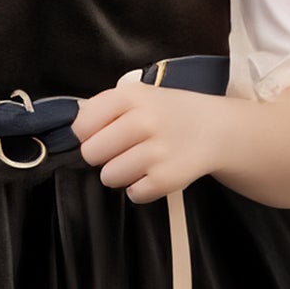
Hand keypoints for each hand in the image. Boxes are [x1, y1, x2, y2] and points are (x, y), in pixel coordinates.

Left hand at [74, 82, 229, 202]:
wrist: (214, 129)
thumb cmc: (167, 112)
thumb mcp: (135, 95)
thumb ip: (103, 108)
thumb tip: (76, 131)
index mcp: (130, 96)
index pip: (83, 125)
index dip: (84, 135)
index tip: (95, 135)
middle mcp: (144, 121)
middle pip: (92, 152)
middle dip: (99, 156)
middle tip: (115, 151)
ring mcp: (158, 151)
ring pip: (110, 176)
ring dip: (117, 174)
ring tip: (133, 162)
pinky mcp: (170, 178)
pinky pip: (134, 193)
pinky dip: (138, 189)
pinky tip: (149, 174)